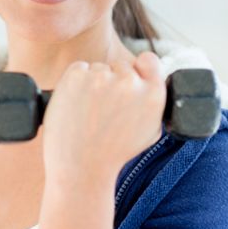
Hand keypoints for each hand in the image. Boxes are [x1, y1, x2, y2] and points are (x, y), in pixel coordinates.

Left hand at [41, 51, 166, 188]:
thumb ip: (152, 101)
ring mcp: (102, 77)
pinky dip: (75, 83)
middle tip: (104, 110)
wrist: (81, 169)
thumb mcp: (149, 130)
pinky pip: (78, 69)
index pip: (149, 59)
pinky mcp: (76, 77)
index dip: (139, 68)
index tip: (130, 80)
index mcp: (153, 94)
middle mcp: (129, 82)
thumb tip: (152, 77)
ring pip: (98, 69)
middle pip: (120, 66)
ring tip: (89, 114)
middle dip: (112, 82)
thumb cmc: (114, 152)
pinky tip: (77, 107)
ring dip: (93, 84)